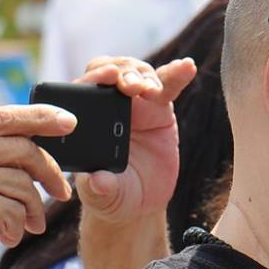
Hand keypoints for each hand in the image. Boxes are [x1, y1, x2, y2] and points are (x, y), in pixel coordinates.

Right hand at [0, 104, 77, 268]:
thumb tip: (37, 161)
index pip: (5, 118)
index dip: (39, 116)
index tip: (68, 121)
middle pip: (24, 149)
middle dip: (51, 171)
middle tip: (62, 192)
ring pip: (25, 183)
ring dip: (35, 210)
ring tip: (31, 226)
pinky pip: (18, 210)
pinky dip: (18, 228)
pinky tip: (5, 238)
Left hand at [74, 56, 195, 225]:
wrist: (142, 201)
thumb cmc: (115, 196)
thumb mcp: (105, 198)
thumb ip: (100, 191)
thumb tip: (98, 181)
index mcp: (83, 119)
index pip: (82, 90)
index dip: (92, 80)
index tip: (105, 79)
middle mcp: (105, 104)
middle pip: (109, 72)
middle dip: (119, 72)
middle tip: (130, 86)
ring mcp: (133, 102)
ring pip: (136, 73)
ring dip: (143, 75)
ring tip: (151, 90)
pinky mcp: (159, 106)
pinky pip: (167, 85)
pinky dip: (176, 74)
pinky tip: (187, 66)